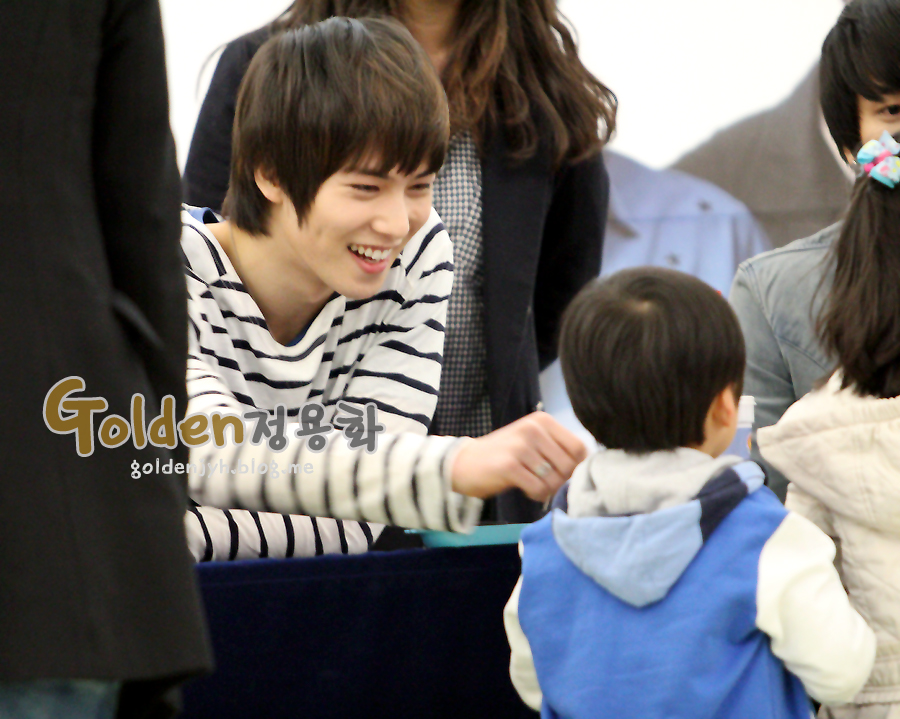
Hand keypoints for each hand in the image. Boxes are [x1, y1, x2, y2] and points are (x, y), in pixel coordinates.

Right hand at [450, 412, 586, 501]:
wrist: (463, 463)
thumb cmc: (503, 455)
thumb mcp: (531, 442)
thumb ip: (557, 448)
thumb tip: (589, 468)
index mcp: (542, 421)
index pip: (580, 447)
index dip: (578, 466)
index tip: (564, 475)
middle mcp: (533, 429)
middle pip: (570, 465)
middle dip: (562, 481)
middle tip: (547, 484)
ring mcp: (520, 446)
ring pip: (555, 479)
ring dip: (548, 489)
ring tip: (534, 485)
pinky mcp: (509, 465)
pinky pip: (539, 489)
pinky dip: (537, 496)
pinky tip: (526, 490)